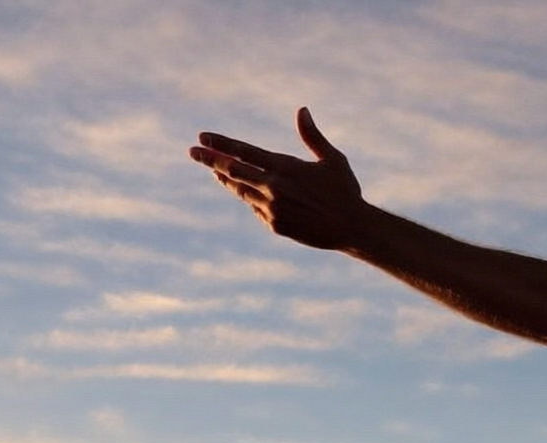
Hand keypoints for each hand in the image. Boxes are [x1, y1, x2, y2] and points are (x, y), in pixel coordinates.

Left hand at [188, 108, 365, 249]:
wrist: (353, 228)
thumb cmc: (345, 191)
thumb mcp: (332, 160)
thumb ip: (312, 136)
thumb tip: (302, 109)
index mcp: (285, 167)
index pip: (244, 151)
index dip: (221, 143)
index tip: (202, 136)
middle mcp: (274, 187)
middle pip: (232, 170)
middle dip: (210, 159)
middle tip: (193, 152)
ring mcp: (272, 208)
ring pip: (240, 190)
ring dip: (227, 179)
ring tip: (217, 172)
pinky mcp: (275, 225)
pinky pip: (256, 209)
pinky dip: (254, 200)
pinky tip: (255, 196)